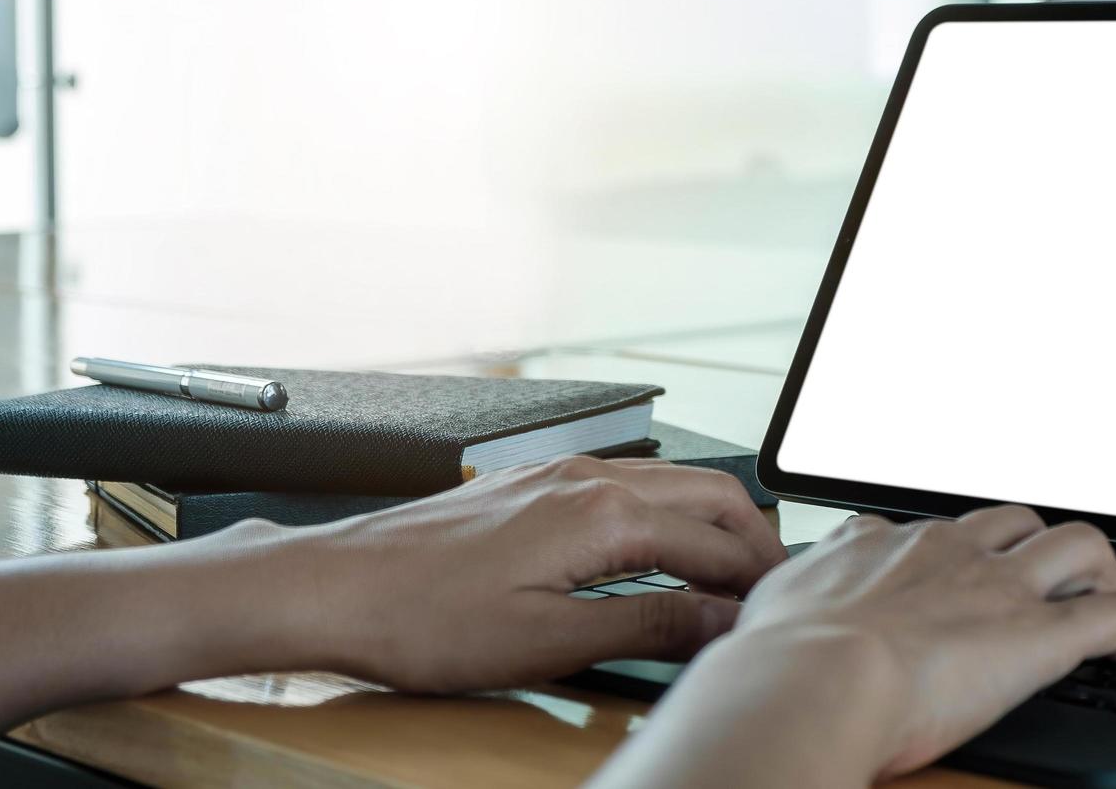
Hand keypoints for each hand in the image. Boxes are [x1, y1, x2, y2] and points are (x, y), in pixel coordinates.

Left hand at [286, 455, 785, 691]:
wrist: (336, 586)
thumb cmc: (423, 618)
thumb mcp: (548, 641)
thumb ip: (645, 624)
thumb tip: (718, 620)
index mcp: (602, 514)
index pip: (716, 543)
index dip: (757, 583)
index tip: (780, 616)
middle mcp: (588, 479)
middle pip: (709, 495)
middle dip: (753, 540)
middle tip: (775, 591)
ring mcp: (559, 475)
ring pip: (671, 484)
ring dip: (712, 525)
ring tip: (731, 576)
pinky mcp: (533, 486)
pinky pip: (630, 487)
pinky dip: (668, 517)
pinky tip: (660, 553)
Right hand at [591, 505, 1115, 787]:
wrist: (804, 682)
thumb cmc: (778, 662)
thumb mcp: (775, 605)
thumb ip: (796, 590)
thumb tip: (785, 587)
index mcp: (885, 545)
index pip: (941, 527)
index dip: (967, 548)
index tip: (973, 568)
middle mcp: (948, 550)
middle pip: (1020, 521)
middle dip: (1044, 548)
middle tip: (1056, 586)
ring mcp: (998, 588)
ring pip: (1083, 548)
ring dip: (1108, 577)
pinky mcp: (1040, 636)